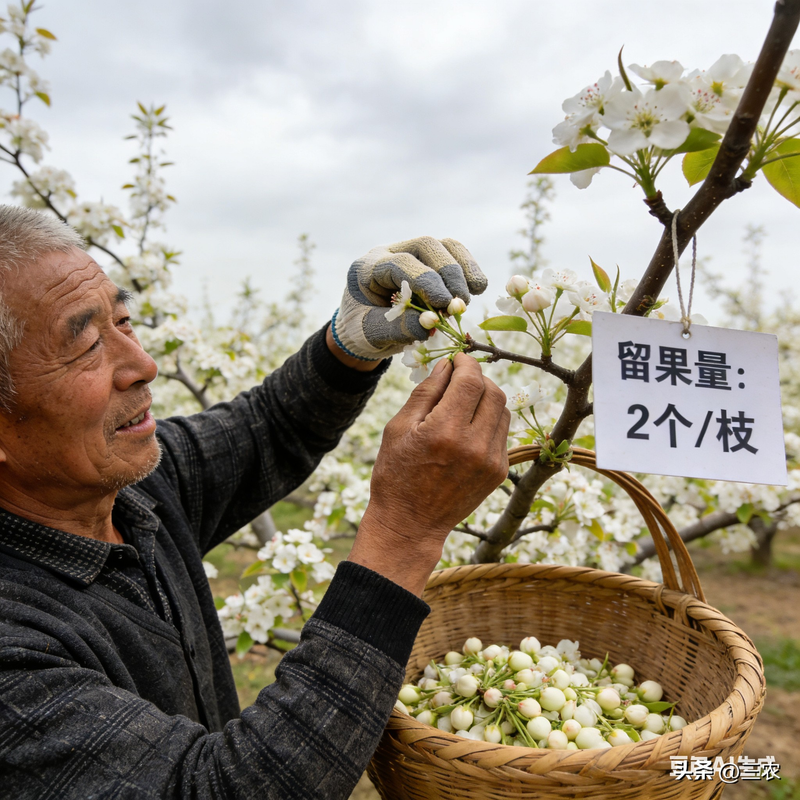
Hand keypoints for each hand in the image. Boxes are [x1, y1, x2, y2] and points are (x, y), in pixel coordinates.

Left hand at [332, 236, 486, 360]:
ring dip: (463, 270)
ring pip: (444, 246)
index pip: (400, 263)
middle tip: (458, 306)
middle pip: (426, 246)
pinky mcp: (429, 261)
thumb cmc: (361, 332)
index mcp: (367, 268)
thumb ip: (397, 329)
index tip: (444, 304)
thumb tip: (431, 324)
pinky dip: (469, 270)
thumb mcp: (370, 335)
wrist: (360, 330)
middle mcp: (390, 252)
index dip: (426, 281)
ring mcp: (411, 253)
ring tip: (467, 300)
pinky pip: (455, 254)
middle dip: (448, 275)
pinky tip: (476, 289)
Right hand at [348, 354, 509, 595]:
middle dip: (478, 378)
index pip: (471, 381)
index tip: (457, 359)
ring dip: (487, 398)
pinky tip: (468, 426)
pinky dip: (490, 420)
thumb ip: (426, 392)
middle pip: (493, 392)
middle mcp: (474, 445)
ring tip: (464, 402)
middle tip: (460, 378)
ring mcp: (491, 461)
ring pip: (503, 410)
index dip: (466, 363)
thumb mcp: (398, 428)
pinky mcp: (499, 472)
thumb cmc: (396, 474)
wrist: (411, 523)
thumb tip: (447, 365)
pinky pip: (503, 432)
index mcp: (445, 432)